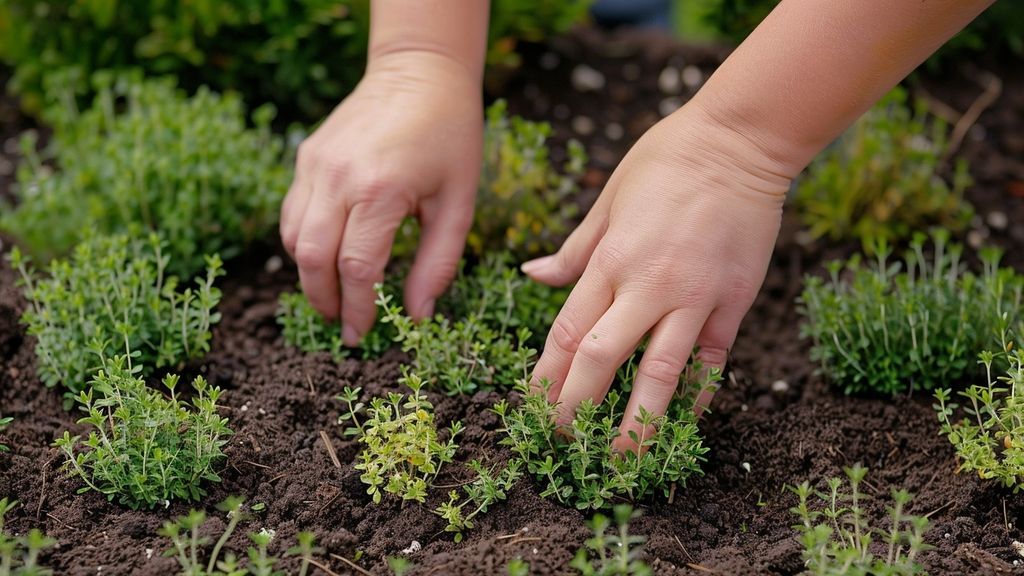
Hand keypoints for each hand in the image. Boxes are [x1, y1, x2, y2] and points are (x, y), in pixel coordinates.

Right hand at [280, 52, 482, 344]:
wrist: (420, 72)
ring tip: (335, 296)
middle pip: (312, 259)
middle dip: (325, 301)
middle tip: (343, 325)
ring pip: (293, 238)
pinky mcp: (307, 156)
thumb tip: (417, 316)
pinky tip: (327, 256)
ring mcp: (316, 165)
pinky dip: (302, 243)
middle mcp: (339, 177)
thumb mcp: (458, 204)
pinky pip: (293, 212)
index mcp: (382, 190)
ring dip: (309, 275)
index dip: (358, 308)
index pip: (357, 267)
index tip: (363, 334)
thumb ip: (438, 263)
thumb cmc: (450, 137)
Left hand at [523, 101, 792, 451]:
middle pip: (600, 361)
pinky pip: (712, 360)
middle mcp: (648, 286)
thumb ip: (574, 250)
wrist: (740, 141)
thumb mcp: (608, 198)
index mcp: (611, 259)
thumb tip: (531, 276)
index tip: (532, 407)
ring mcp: (694, 298)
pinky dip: (699, 393)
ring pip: (660, 375)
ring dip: (636, 422)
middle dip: (576, 408)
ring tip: (620, 457)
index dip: (546, 377)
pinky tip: (686, 421)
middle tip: (561, 440)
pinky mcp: (734, 303)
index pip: (567, 333)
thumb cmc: (666, 160)